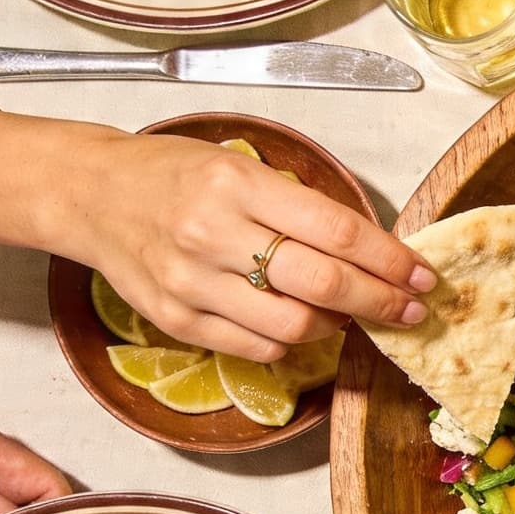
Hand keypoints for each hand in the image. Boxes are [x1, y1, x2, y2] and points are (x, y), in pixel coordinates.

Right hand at [58, 130, 436, 362]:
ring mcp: (193, 284)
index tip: (422, 273)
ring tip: (353, 313)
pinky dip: (292, 340)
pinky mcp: (177, 320)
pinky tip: (304, 323)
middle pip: (324, 284)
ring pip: (295, 325)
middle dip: (382, 301)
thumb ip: (299, 206)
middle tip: (412, 307)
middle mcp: (213, 235)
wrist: (92, 195)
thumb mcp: (239, 167)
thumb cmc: (173, 175)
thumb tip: (371, 250)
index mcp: (237, 186)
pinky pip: (257, 346)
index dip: (390, 260)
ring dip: (339, 324)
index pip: (337, 232)